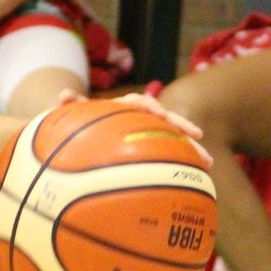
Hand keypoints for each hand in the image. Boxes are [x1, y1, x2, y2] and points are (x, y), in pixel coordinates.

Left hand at [59, 88, 213, 167]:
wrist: (74, 131)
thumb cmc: (72, 123)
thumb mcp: (68, 116)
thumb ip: (69, 106)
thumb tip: (65, 94)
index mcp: (120, 107)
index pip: (139, 103)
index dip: (151, 106)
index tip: (160, 113)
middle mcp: (137, 117)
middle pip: (164, 118)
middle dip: (182, 125)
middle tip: (198, 136)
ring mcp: (144, 131)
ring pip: (171, 136)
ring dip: (189, 146)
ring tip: (206, 161)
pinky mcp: (148, 146)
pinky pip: (167, 153)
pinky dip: (180, 162)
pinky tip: (196, 176)